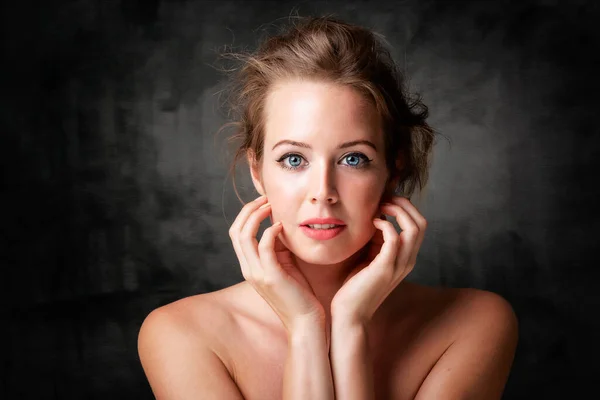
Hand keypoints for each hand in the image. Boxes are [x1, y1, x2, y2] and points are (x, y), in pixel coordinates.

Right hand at [229, 195, 325, 333]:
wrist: (305, 322)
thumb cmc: (299, 294)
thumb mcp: (285, 265)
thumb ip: (278, 247)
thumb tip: (280, 225)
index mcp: (249, 266)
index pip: (237, 233)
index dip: (246, 214)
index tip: (264, 201)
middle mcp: (248, 269)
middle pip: (235, 231)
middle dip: (248, 210)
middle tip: (265, 198)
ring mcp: (257, 273)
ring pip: (243, 236)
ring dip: (256, 216)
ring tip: (271, 206)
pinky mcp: (271, 276)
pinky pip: (263, 246)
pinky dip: (270, 231)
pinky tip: (281, 225)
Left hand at [330, 196, 426, 324]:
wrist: (350, 314)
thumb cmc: (356, 286)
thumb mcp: (370, 258)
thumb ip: (377, 241)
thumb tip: (376, 217)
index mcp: (406, 258)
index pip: (419, 225)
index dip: (406, 208)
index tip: (386, 200)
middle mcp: (408, 260)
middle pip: (421, 223)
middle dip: (405, 205)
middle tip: (385, 199)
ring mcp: (399, 265)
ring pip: (414, 228)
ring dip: (397, 211)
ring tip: (380, 207)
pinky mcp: (385, 268)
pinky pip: (394, 238)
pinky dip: (386, 224)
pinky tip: (373, 223)